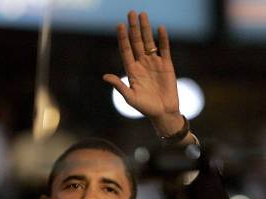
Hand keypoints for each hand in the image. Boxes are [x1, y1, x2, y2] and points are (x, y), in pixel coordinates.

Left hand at [103, 11, 183, 135]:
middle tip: (131, 13)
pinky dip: (163, 39)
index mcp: (131, 70)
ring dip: (146, 29)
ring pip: (149, 42)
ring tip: (143, 15)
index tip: (119, 25)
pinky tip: (160, 28)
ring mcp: (154, 63)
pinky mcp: (167, 65)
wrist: (163, 112)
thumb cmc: (144, 107)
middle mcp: (142, 64)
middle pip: (137, 42)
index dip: (122, 38)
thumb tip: (105, 76)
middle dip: (133, 28)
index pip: (126, 50)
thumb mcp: (129, 97)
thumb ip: (119, 85)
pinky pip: (164, 49)